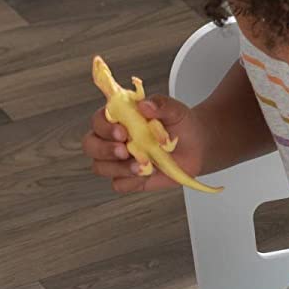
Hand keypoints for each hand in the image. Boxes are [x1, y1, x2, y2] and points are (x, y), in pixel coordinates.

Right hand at [82, 94, 205, 193]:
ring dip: (118, 168)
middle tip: (125, 150)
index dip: (105, 127)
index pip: (98, 121)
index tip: (122, 131)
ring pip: (100, 167)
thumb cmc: (180, 124)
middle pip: (91, 145)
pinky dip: (130, 181)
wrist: (197, 146)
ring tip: (142, 165)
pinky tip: (145, 174)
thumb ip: (160, 104)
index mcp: (119, 117)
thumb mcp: (174, 109)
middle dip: (104, 149)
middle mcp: (114, 139)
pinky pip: (119, 184)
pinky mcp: (131, 178)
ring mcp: (120, 160)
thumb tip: (145, 105)